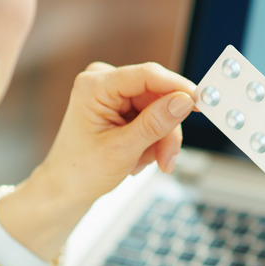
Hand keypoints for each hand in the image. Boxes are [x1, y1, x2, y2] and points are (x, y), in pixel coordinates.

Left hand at [0, 61, 195, 258]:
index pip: (147, 75)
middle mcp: (103, 83)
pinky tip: (140, 156)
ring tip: (151, 163)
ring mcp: (113, 94)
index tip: (199, 101)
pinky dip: (154, 139)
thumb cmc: (80, 171)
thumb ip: (156, 123)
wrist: (65, 190)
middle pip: (157, 95)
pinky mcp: (121, 105)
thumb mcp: (123, 150)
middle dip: (166, 129)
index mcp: (94, 86)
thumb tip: (185, 101)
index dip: (177, 86)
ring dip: (161, 139)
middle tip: (168, 159)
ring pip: (159, 108)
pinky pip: (153, 115)